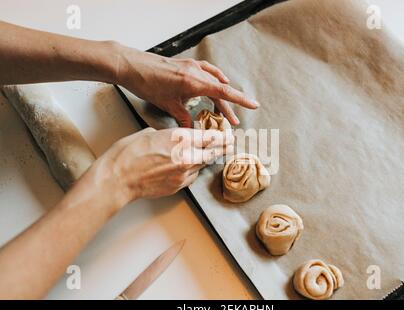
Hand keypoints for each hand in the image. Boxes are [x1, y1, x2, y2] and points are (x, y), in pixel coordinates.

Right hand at [93, 127, 233, 202]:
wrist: (118, 179)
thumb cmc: (128, 154)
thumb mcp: (149, 133)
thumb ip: (167, 136)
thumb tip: (171, 138)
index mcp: (180, 138)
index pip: (210, 136)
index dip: (221, 135)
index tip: (227, 134)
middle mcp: (187, 156)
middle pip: (213, 152)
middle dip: (223, 148)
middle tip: (230, 145)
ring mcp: (184, 173)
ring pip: (203, 164)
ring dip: (206, 159)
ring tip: (210, 154)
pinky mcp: (178, 186)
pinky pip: (192, 176)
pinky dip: (192, 170)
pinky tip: (186, 167)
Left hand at [116, 45, 258, 126]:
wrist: (131, 66)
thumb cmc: (148, 84)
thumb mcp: (168, 105)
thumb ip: (184, 118)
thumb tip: (193, 132)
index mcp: (195, 82)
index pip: (224, 92)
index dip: (240, 100)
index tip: (254, 105)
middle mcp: (196, 72)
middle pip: (219, 91)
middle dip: (227, 107)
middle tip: (232, 122)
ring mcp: (191, 67)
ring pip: (212, 82)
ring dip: (219, 96)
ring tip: (222, 111)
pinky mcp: (185, 65)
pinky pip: (206, 71)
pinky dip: (213, 79)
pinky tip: (216, 82)